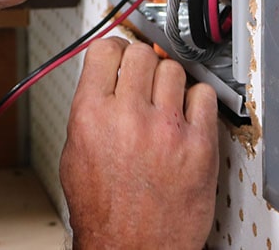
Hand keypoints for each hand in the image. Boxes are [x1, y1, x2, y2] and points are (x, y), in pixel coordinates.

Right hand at [60, 38, 218, 248]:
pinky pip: (204, 96)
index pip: (106, 50)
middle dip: (141, 62)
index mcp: (91, 113)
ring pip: (173, 70)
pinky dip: (196, 99)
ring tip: (164, 98)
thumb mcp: (75, 150)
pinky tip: (186, 113)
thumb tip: (103, 80)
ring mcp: (167, 129)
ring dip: (168, 79)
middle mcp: (128, 116)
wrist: (132, 247)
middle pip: (142, 54)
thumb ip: (89, 108)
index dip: (114, 49)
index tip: (120, 54)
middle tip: (142, 76)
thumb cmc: (104, 209)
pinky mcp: (199, 146)